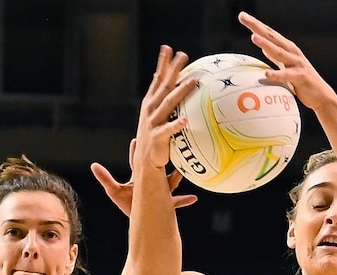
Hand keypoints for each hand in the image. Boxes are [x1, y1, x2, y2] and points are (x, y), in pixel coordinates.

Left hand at [91, 139, 196, 216]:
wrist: (141, 221)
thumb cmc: (128, 206)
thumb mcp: (115, 192)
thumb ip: (105, 178)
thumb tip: (93, 165)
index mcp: (140, 176)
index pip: (138, 158)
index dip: (137, 148)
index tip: (137, 137)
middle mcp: (152, 180)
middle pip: (157, 165)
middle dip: (161, 155)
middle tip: (167, 141)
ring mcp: (161, 191)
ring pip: (170, 181)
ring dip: (176, 176)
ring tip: (183, 170)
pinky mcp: (167, 203)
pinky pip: (177, 201)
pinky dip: (185, 200)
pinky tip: (194, 198)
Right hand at [135, 45, 197, 170]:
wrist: (144, 164)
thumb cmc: (155, 140)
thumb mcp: (158, 119)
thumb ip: (165, 104)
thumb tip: (177, 90)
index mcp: (150, 104)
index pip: (157, 80)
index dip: (162, 64)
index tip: (168, 48)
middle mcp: (150, 110)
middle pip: (163, 86)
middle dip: (172, 69)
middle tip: (182, 54)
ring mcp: (153, 123)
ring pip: (168, 103)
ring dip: (180, 91)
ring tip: (192, 81)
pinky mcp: (157, 137)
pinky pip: (169, 130)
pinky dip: (176, 124)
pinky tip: (186, 120)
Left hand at [238, 11, 336, 110]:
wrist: (321, 95)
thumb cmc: (301, 81)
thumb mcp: (286, 65)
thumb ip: (276, 56)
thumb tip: (264, 47)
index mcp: (287, 48)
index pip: (269, 33)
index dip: (256, 24)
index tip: (242, 16)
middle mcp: (292, 52)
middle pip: (272, 36)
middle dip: (257, 26)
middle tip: (243, 17)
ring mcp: (297, 63)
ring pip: (279, 52)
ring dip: (266, 44)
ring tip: (253, 37)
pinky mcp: (301, 77)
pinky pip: (286, 76)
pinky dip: (276, 75)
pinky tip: (266, 75)